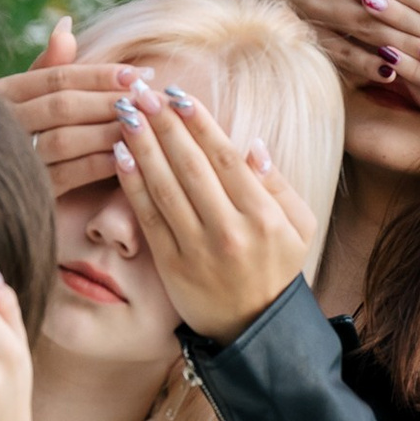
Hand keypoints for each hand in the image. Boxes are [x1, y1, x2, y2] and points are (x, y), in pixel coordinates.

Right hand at [0, 16, 155, 195]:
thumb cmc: (20, 133)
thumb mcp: (29, 97)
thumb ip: (48, 66)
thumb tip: (67, 24)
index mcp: (1, 93)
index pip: (58, 77)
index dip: (101, 74)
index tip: (139, 74)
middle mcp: (1, 122)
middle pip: (64, 105)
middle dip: (111, 100)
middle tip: (149, 99)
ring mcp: (11, 158)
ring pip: (66, 139)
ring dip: (109, 129)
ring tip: (144, 123)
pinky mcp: (27, 191)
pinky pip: (68, 175)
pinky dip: (99, 164)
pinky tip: (128, 156)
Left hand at [108, 80, 318, 344]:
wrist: (254, 328)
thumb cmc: (277, 268)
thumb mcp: (299, 227)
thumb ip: (278, 185)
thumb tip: (251, 147)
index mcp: (262, 215)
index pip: (224, 157)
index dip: (198, 122)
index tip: (178, 94)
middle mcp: (229, 230)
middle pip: (190, 166)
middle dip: (164, 124)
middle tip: (142, 92)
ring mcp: (197, 249)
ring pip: (165, 187)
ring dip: (143, 146)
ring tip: (125, 113)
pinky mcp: (172, 266)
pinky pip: (148, 217)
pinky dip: (133, 184)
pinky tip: (120, 155)